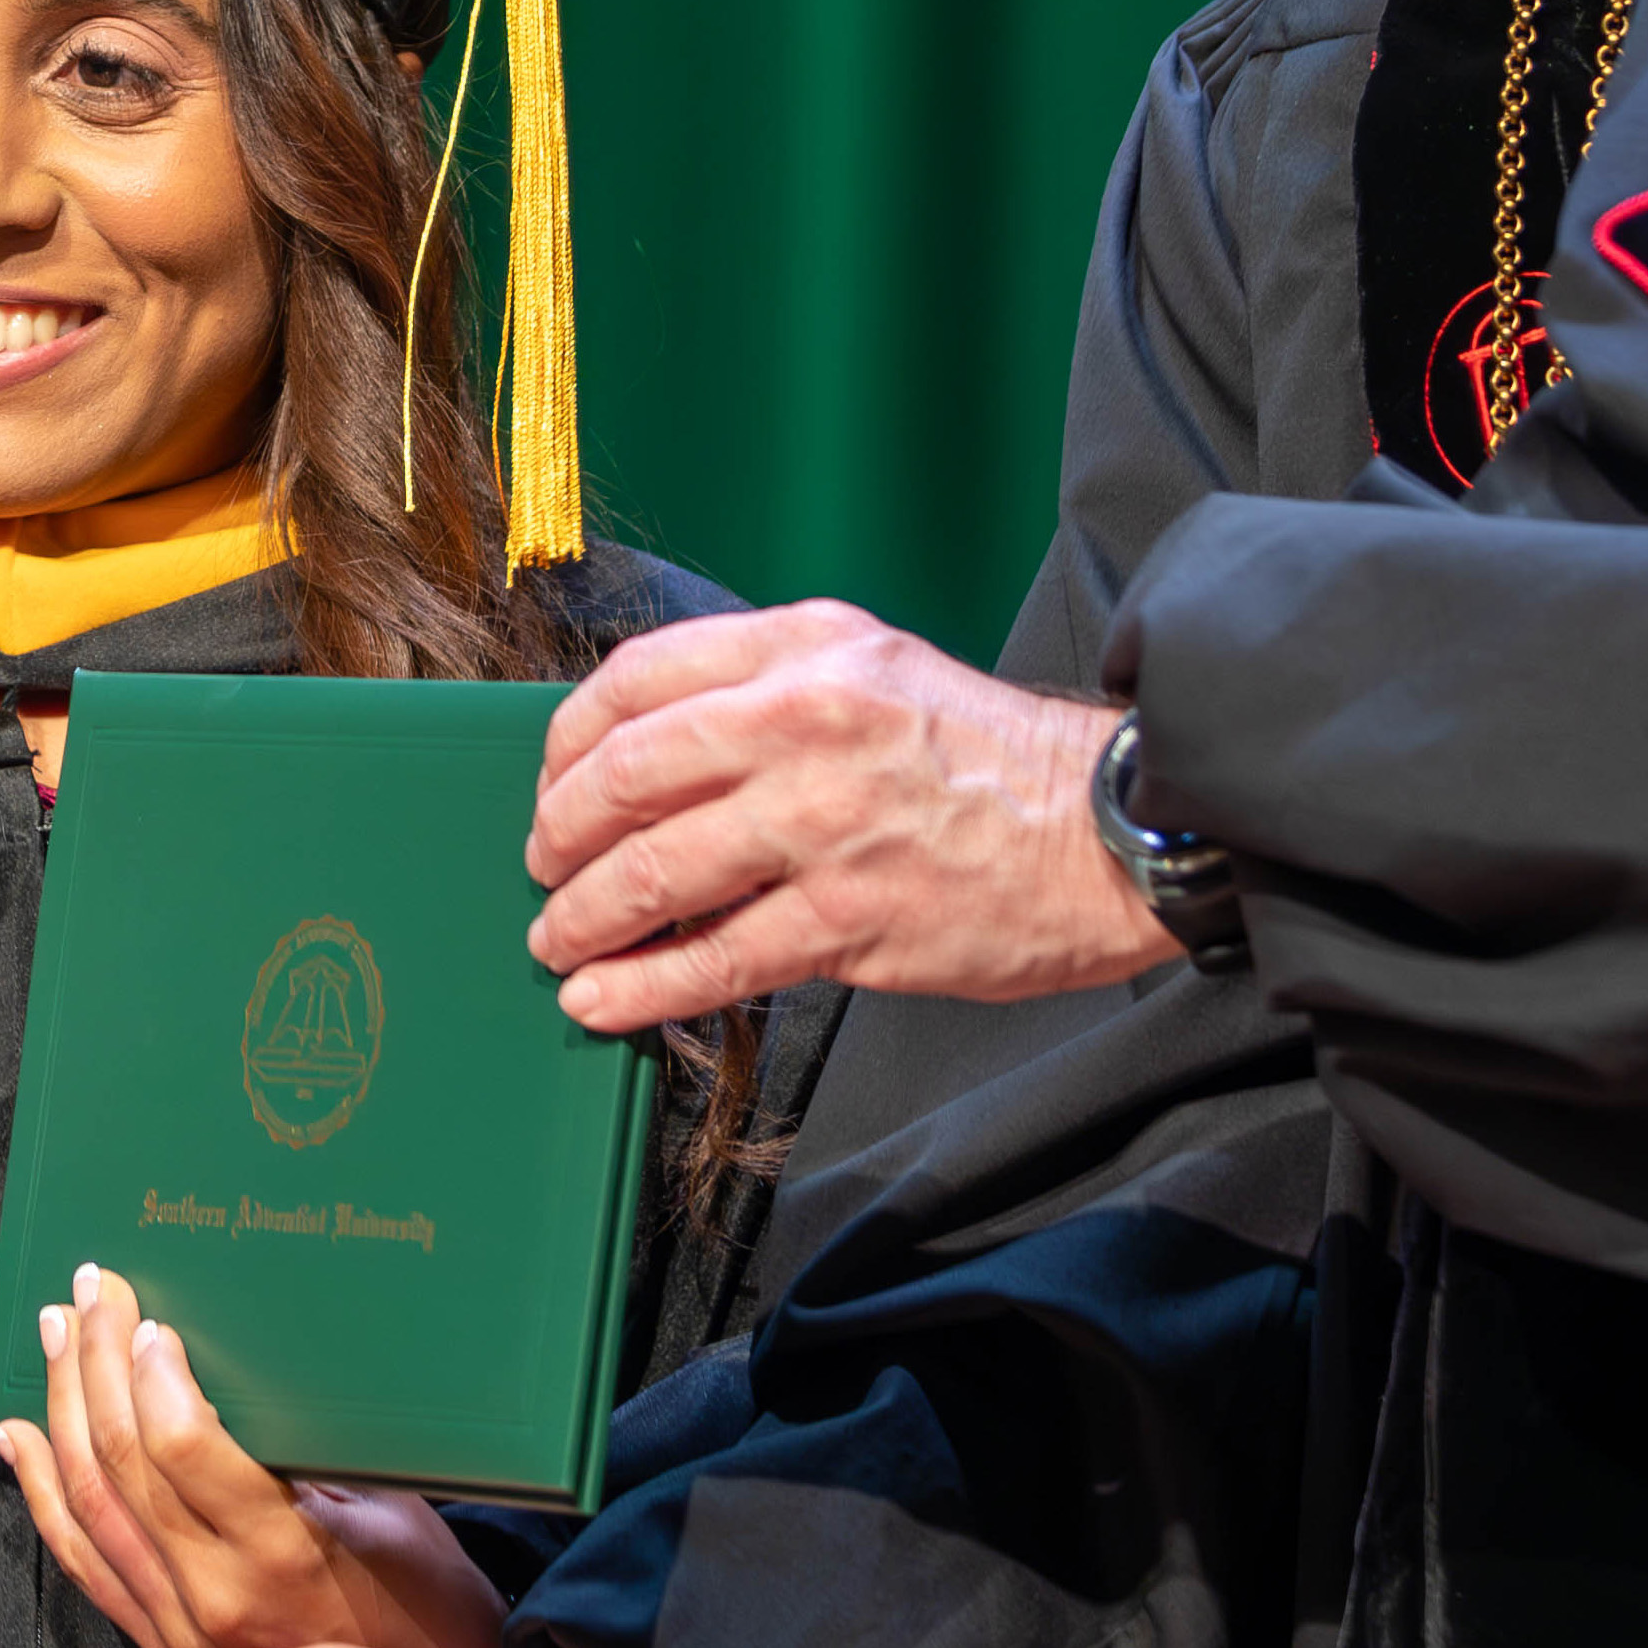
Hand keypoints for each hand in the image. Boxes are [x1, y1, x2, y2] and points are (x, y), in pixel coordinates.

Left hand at [0, 1265, 512, 1647]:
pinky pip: (82, 1563)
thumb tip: (248, 1373)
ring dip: (61, 1410)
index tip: (152, 1318)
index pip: (184, 1448)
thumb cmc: (431, 1606)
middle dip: (96, 1363)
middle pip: (121, 1464)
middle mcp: (217, 1597)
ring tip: (53, 1336)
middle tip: (90, 1290)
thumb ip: (315, 1454)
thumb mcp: (397, 1510)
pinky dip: (43, 1492)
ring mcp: (179, 1631)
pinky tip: (20, 1438)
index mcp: (284, 1554)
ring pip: (89, 1508)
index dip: (153, 1373)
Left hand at [521, 602, 1177, 1030]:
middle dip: (559, 834)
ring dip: (582, 918)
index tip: (555, 785)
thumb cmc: (989, 762)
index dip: (569, 742)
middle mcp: (807, 720)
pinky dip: (639, 986)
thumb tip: (650, 760)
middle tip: (543, 869)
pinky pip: (712, 959)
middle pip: (625, 774)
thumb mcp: (877, 670)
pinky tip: (602, 1001)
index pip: (637, 678)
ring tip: (559, 944)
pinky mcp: (851, 917)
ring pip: (654, 871)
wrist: (1105, 829)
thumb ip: (769, 692)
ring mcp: (826, 820)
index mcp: (807, 647)